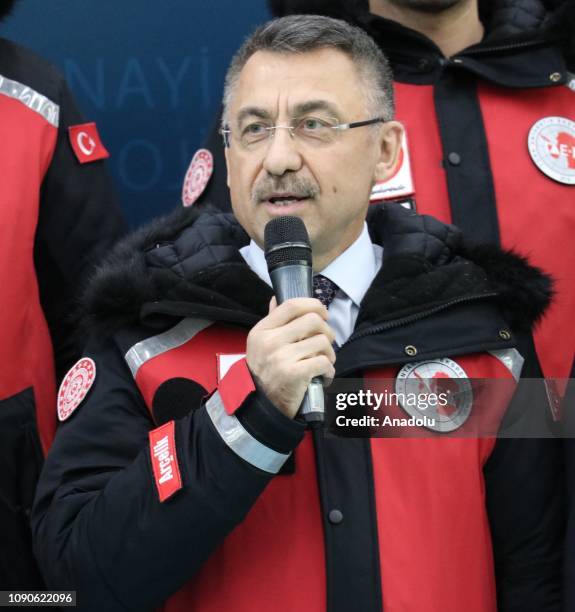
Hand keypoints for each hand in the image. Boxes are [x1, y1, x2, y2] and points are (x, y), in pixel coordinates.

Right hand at [246, 297, 335, 417]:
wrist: (261, 406)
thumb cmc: (265, 372)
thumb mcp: (260, 344)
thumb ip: (272, 321)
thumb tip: (276, 298)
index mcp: (262, 330)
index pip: (292, 305)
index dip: (313, 305)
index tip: (323, 314)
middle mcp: (270, 341)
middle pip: (313, 320)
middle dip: (327, 331)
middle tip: (325, 343)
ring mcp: (281, 357)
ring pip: (322, 342)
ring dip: (330, 353)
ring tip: (323, 362)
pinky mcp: (294, 374)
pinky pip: (324, 362)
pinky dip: (329, 370)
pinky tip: (323, 375)